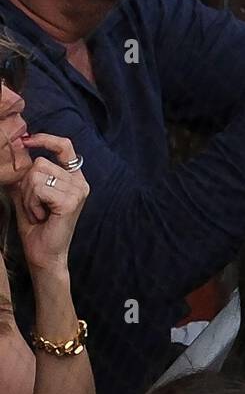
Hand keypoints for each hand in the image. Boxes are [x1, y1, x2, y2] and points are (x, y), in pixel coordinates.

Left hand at [12, 133, 88, 273]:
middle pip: (41, 163)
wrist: (43, 254)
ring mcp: (78, 192)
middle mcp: (80, 183)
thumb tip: (16, 149)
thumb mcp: (28, 193)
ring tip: (39, 212)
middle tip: (35, 206)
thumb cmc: (37, 226)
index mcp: (73, 178)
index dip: (45, 139)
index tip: (26, 141)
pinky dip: (33, 203)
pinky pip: (39, 188)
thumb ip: (26, 173)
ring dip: (29, 196)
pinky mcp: (70, 202)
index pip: (64, 146)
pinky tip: (42, 217)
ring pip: (37, 175)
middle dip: (27, 184)